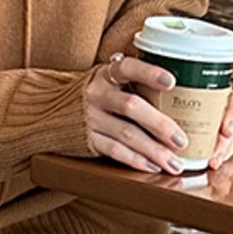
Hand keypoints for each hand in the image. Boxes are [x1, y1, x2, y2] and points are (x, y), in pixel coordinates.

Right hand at [83, 53, 194, 173]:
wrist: (50, 112)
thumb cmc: (93, 95)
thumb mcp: (108, 81)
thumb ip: (134, 84)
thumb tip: (179, 96)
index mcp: (106, 74)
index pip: (129, 68)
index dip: (150, 73)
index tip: (171, 81)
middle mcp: (97, 94)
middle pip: (132, 107)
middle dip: (160, 124)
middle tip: (182, 140)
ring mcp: (91, 118)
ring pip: (127, 134)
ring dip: (154, 150)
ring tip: (175, 162)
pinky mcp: (87, 139)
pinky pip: (115, 150)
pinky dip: (136, 160)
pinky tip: (152, 165)